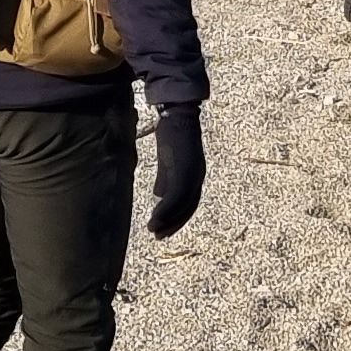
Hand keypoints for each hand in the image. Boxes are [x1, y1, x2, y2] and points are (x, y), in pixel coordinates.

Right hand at [146, 106, 205, 240]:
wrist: (177, 114)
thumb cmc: (172, 133)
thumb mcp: (168, 160)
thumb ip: (165, 178)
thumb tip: (159, 196)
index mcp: (195, 174)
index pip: (189, 203)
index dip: (177, 218)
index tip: (163, 228)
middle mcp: (197, 176)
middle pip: (187, 208)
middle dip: (173, 224)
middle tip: (159, 236)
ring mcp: (192, 174)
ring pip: (181, 206)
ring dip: (167, 221)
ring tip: (153, 230)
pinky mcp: (184, 170)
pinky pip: (175, 197)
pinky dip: (165, 211)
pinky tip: (154, 219)